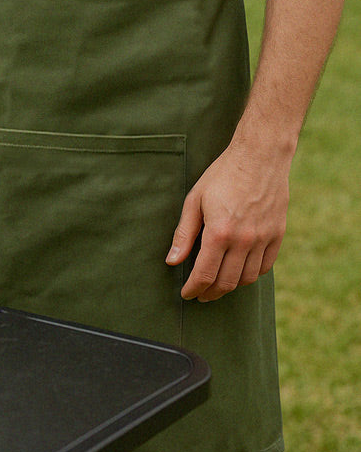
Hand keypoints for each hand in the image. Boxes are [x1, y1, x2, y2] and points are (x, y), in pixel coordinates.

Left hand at [165, 135, 291, 301]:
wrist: (260, 156)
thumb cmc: (222, 174)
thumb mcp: (195, 199)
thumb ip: (184, 233)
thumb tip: (172, 261)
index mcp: (219, 232)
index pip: (204, 274)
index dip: (193, 289)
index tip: (186, 295)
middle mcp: (244, 240)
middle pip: (226, 282)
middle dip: (210, 293)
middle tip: (200, 294)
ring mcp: (263, 239)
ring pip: (246, 278)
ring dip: (230, 286)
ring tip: (218, 284)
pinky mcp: (278, 235)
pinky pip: (264, 267)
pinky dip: (250, 274)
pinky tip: (239, 271)